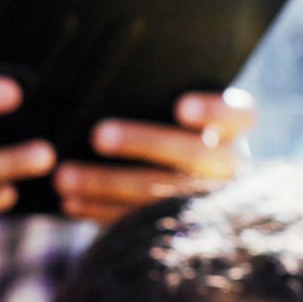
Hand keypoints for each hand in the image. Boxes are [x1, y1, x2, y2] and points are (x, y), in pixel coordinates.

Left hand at [54, 89, 253, 224]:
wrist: (186, 180)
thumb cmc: (169, 121)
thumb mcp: (173, 104)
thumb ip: (157, 92)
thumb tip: (106, 74)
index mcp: (234, 128)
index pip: (239, 115)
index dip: (214, 112)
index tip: (181, 107)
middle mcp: (229, 166)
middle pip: (194, 154)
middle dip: (143, 143)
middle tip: (98, 136)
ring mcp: (207, 201)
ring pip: (161, 194)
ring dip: (108, 183)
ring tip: (64, 177)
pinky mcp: (178, 227)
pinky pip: (141, 221)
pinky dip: (102, 212)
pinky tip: (71, 203)